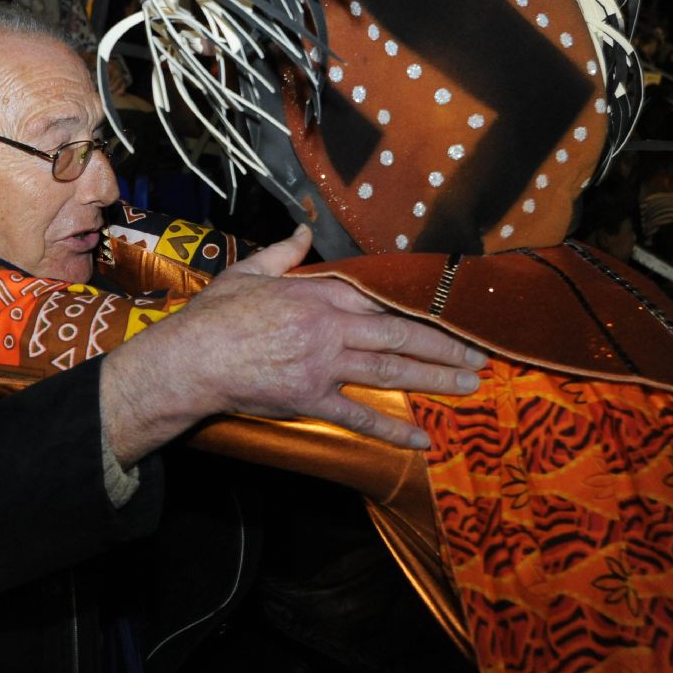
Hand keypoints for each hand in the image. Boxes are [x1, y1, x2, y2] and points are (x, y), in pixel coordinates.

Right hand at [101, 225, 484, 464]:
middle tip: (482, 356)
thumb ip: (283, 253)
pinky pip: (359, 418)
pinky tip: (422, 441)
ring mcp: (324, 366)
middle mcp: (331, 328)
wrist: (190, 359)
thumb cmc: (215, 315)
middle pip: (401, 337)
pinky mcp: (311, 400)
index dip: (419, 307)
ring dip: (435, 379)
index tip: (451, 312)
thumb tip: (303, 231)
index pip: (381, 298)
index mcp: (318, 293)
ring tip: (470, 384)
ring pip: (392, 372)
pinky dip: (392, 431)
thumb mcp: (248, 271)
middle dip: (445, 346)